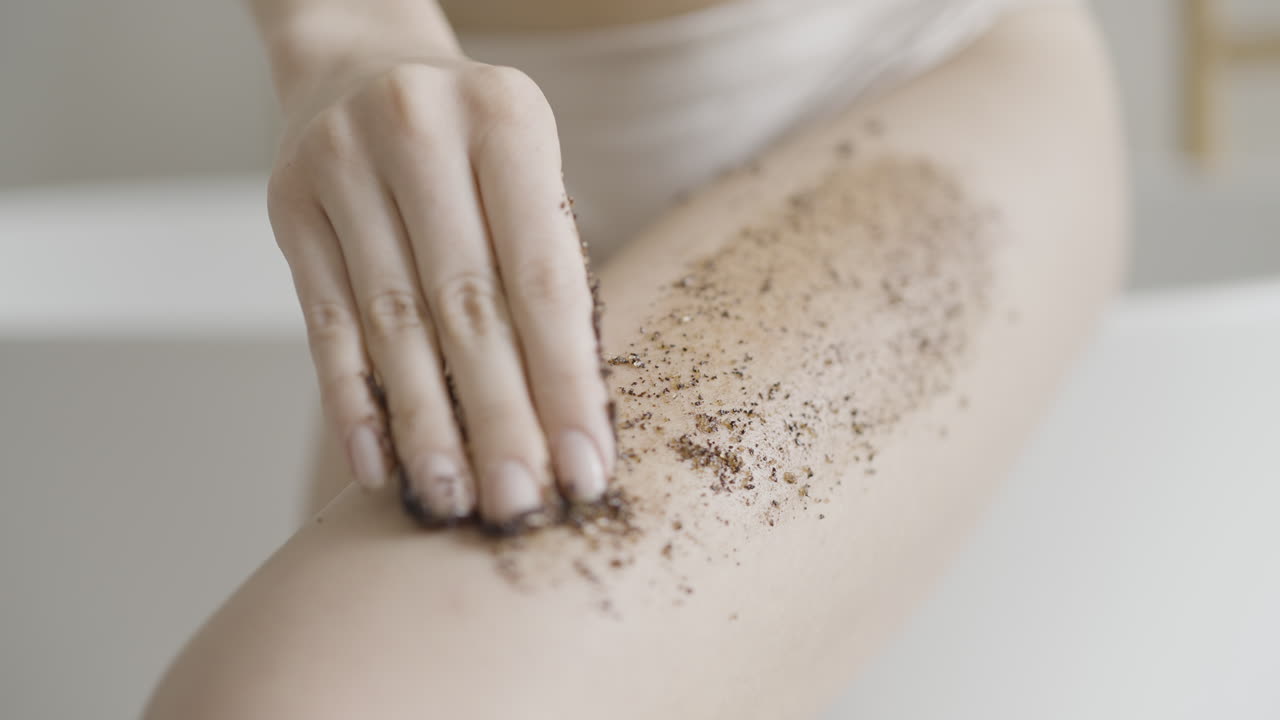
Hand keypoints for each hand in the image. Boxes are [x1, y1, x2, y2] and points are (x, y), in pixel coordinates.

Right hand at [266, 56, 613, 531]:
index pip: (543, 276)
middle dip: (501, 419)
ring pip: (393, 325)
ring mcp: (343, 166)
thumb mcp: (525, 172)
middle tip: (522, 504)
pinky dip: (354, 401)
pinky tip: (380, 464)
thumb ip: (547, 271)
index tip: (586, 466)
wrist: (359, 63)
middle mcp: (420, 132)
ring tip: (457, 499)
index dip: (566, 381)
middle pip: (467, 307)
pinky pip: (325, 323)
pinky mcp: (290, 206)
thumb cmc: (471, 144)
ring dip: (427, 426)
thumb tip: (569, 417)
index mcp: (507, 119)